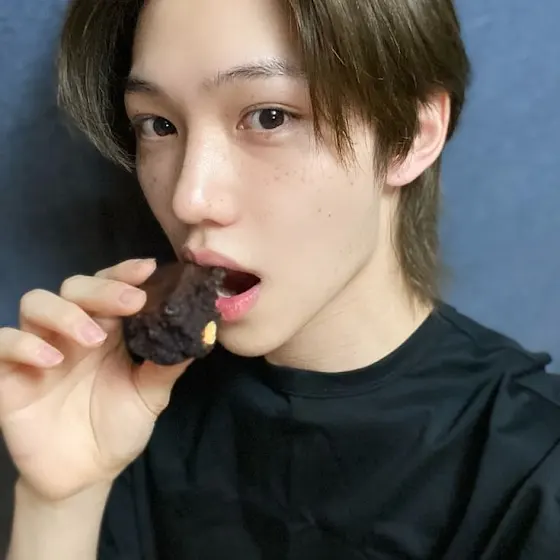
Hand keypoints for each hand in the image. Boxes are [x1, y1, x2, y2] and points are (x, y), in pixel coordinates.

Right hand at [0, 259, 190, 500]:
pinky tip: (51, 360)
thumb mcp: (149, 397)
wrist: (85, 476)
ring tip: (94, 339)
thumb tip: (201, 334)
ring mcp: (39, 351)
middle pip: (73, 287)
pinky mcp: (9, 376)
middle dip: (101, 288)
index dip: (125, 274)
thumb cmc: (117, 429)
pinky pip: (2, 344)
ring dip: (65, 313)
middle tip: (131, 302)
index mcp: (107, 331)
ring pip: (36, 303)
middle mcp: (71, 333)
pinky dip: (23, 344)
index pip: (109, 288)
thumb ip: (168, 366)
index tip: (148, 268)